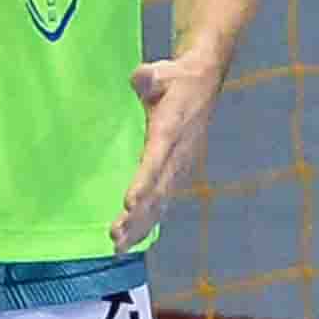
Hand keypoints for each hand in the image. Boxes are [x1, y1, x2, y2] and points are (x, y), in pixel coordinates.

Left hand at [114, 46, 225, 249]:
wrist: (203, 82)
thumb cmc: (175, 78)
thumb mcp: (162, 71)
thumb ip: (150, 77)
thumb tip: (142, 78)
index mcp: (171, 130)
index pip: (156, 160)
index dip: (143, 182)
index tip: (129, 203)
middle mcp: (178, 154)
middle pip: (157, 191)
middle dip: (137, 217)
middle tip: (115, 236)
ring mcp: (180, 166)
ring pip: (159, 202)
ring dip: (139, 226)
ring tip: (118, 247)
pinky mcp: (178, 171)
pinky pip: (163, 201)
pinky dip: (149, 221)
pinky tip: (134, 240)